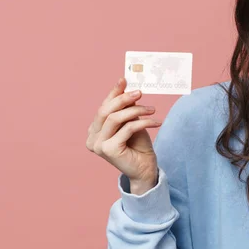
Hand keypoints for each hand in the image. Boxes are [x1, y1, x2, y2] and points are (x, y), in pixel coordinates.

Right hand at [86, 78, 161, 194]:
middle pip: (105, 111)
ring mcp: (98, 145)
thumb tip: (126, 87)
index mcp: (94, 130)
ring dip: (136, 110)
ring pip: (116, 118)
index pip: (103, 107)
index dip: (113, 93)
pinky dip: (143, 122)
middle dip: (123, 99)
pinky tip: (156, 122)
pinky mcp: (108, 150)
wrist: (145, 169)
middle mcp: (92, 138)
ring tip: (152, 110)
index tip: (123, 80)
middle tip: (140, 92)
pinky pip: (127, 128)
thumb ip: (126, 108)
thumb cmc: (138, 146)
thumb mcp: (132, 122)